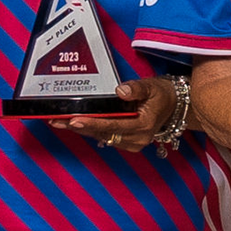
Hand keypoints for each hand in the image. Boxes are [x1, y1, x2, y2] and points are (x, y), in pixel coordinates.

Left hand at [57, 77, 173, 152]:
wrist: (174, 106)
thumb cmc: (161, 95)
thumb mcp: (152, 86)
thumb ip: (136, 89)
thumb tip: (120, 91)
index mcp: (144, 125)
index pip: (113, 125)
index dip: (92, 123)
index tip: (74, 120)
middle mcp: (138, 139)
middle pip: (103, 134)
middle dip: (79, 127)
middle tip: (57, 120)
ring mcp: (132, 143)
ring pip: (101, 137)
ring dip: (81, 129)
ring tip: (59, 121)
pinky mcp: (127, 143)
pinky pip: (105, 137)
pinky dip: (90, 130)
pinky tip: (74, 123)